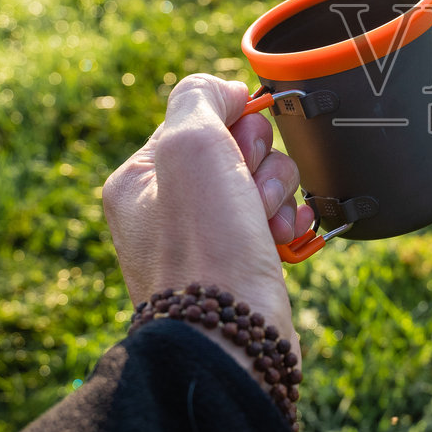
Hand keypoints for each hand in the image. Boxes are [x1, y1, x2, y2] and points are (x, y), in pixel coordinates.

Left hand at [102, 74, 315, 370]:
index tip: (236, 151)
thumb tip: (224, 91)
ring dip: (278, 194)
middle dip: (259, 164)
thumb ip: (199, 99)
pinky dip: (289, 223)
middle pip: (237, 148)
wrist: (231, 340)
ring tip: (266, 227)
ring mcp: (208, 240)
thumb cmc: (205, 248)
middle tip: (249, 194)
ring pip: (264, 182)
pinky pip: (279, 220)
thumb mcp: (189, 147)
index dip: (231, 126)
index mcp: (141, 180)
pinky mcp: (244, 265)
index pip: (199, 119)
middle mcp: (169, 210)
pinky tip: (285, 240)